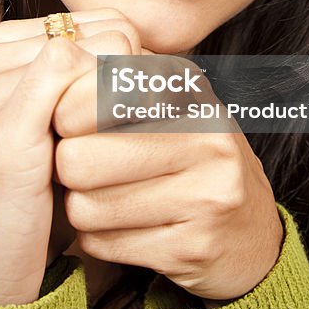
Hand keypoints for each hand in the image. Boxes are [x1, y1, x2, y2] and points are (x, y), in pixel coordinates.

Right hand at [0, 9, 144, 304]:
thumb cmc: (24, 198)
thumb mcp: (46, 125)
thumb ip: (77, 79)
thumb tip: (144, 48)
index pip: (101, 21)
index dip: (134, 66)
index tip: (135, 114)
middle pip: (111, 30)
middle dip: (138, 78)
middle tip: (134, 133)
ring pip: (107, 51)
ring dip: (133, 99)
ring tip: (122, 148)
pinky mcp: (4, 132)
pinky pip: (89, 83)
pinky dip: (120, 114)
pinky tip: (117, 154)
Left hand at [54, 64, 283, 302]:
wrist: (251, 234)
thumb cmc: (191, 159)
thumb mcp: (168, 105)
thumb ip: (118, 79)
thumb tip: (57, 61)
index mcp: (192, 92)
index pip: (93, 95)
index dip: (65, 115)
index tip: (70, 125)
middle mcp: (206, 137)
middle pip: (78, 159)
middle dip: (66, 171)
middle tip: (79, 171)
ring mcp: (205, 195)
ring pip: (86, 208)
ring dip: (82, 210)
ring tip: (103, 200)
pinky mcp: (193, 247)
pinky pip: (104, 245)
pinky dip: (100, 240)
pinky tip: (122, 229)